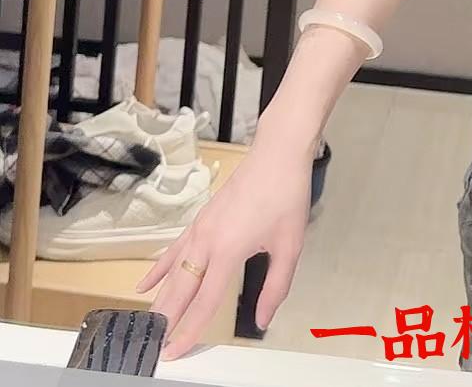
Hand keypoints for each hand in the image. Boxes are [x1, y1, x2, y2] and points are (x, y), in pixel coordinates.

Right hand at [136, 138, 313, 359]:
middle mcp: (207, 241)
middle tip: (150, 348)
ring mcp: (200, 228)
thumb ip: (275, 287)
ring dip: (160, 299)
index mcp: (228, 251)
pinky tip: (145, 284)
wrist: (278, 153)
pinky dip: (158, 269)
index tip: (172, 354)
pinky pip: (174, 250)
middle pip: (180, 289)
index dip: (188, 331)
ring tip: (146, 326)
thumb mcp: (290, 245)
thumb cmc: (287, 196)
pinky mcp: (200, 219)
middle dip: (165, 320)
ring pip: (173, 272)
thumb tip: (262, 321)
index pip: (204, 302)